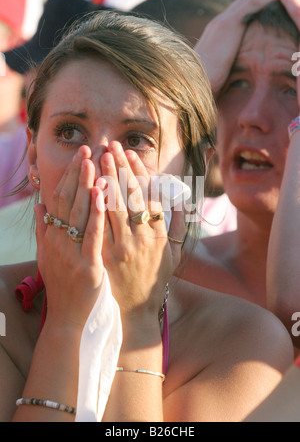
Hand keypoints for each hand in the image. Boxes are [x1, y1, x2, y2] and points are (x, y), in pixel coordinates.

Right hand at [34, 145, 104, 330]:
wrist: (68, 319)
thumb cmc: (63, 286)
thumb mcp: (47, 256)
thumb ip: (43, 230)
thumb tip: (39, 205)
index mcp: (53, 237)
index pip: (59, 198)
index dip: (69, 175)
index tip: (79, 156)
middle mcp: (59, 241)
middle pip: (68, 200)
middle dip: (79, 173)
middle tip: (89, 149)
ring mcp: (72, 253)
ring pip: (79, 212)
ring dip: (86, 185)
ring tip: (95, 162)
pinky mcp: (87, 266)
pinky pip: (91, 235)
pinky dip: (95, 213)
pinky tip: (100, 194)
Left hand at [98, 142, 184, 325]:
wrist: (136, 311)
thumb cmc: (154, 279)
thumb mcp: (173, 254)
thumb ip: (175, 225)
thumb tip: (176, 198)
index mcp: (160, 234)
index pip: (151, 195)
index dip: (139, 173)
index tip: (131, 154)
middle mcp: (144, 237)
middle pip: (131, 196)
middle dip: (120, 168)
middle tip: (110, 146)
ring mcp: (124, 247)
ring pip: (115, 206)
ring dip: (106, 180)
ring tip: (98, 158)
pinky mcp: (106, 256)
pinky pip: (100, 226)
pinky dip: (96, 205)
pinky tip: (90, 187)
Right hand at [194, 0, 298, 95]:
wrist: (192, 85)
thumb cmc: (204, 86)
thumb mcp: (219, 73)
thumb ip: (229, 67)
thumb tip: (236, 78)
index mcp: (220, 32)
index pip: (243, 10)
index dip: (262, 1)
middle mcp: (221, 22)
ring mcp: (224, 21)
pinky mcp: (229, 24)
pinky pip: (254, 3)